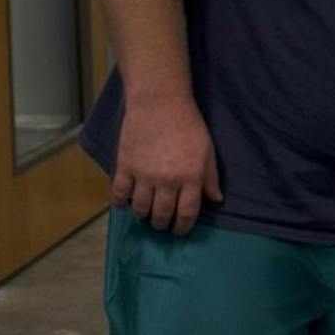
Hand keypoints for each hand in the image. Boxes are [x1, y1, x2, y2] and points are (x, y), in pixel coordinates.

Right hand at [110, 95, 222, 236]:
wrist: (160, 103)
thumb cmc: (188, 124)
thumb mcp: (207, 150)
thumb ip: (211, 177)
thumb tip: (216, 200)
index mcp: (191, 176)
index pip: (187, 212)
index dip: (184, 226)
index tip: (180, 230)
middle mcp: (167, 180)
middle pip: (162, 214)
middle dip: (162, 224)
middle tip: (162, 225)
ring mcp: (143, 174)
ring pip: (140, 208)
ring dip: (143, 216)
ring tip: (145, 215)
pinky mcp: (125, 166)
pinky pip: (119, 193)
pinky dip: (120, 203)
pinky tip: (124, 204)